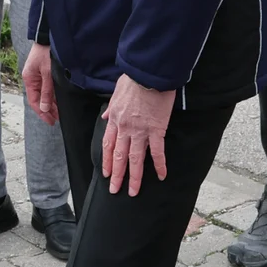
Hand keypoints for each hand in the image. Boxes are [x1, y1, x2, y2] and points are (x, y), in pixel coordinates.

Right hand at [24, 43, 57, 125]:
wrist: (47, 38)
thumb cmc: (46, 53)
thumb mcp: (48, 73)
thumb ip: (46, 91)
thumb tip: (44, 108)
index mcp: (29, 80)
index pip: (34, 101)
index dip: (42, 113)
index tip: (50, 121)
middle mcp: (32, 80)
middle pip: (38, 100)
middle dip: (47, 110)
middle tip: (56, 119)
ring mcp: (37, 77)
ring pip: (43, 95)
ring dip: (50, 104)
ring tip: (59, 113)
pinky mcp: (43, 74)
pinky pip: (46, 88)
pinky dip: (52, 96)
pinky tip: (58, 101)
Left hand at [100, 75, 175, 196]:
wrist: (148, 73)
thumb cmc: (134, 80)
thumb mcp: (116, 92)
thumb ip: (110, 107)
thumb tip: (105, 116)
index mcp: (114, 119)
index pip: (108, 145)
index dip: (106, 161)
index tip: (105, 173)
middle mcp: (125, 128)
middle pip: (119, 157)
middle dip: (116, 176)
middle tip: (115, 190)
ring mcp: (140, 131)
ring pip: (135, 159)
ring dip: (134, 177)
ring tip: (133, 192)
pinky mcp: (156, 130)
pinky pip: (158, 152)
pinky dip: (160, 165)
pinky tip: (162, 176)